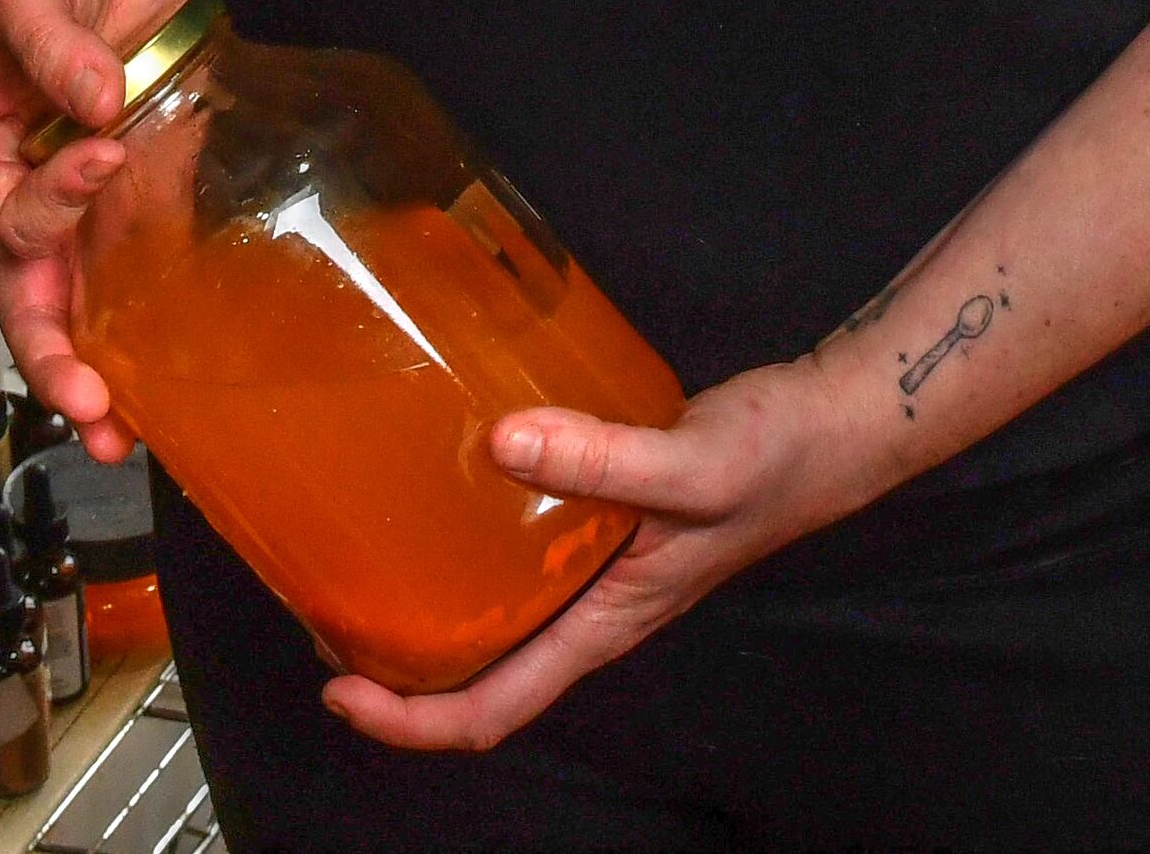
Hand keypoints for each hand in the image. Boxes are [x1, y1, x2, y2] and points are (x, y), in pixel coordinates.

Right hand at [0, 0, 204, 459]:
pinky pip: (161, 243)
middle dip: (57, 356)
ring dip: (110, 359)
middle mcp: (38, 170)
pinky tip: (194, 362)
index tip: (98, 160)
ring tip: (133, 433)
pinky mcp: (162, 159)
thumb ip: (52, 41)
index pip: (0, 211)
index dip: (45, 211)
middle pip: (35, 283)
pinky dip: (171, 304)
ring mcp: (100, 173)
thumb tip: (94, 103)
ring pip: (93, 287)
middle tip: (92, 413)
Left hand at [321, 357, 885, 752]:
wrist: (826, 429)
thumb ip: (604, 458)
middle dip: (395, 671)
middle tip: (322, 622)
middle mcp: (589, 610)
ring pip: (494, 620)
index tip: (339, 689)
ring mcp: (592, 571)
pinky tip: (440, 490)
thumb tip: (505, 443)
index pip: (493, 709)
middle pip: (478, 677)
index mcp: (604, 624)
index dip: (410, 721)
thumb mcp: (689, 463)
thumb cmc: (772, 460)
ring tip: (358, 566)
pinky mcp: (596, 523)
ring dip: (423, 613)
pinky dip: (465, 547)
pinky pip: (515, 558)